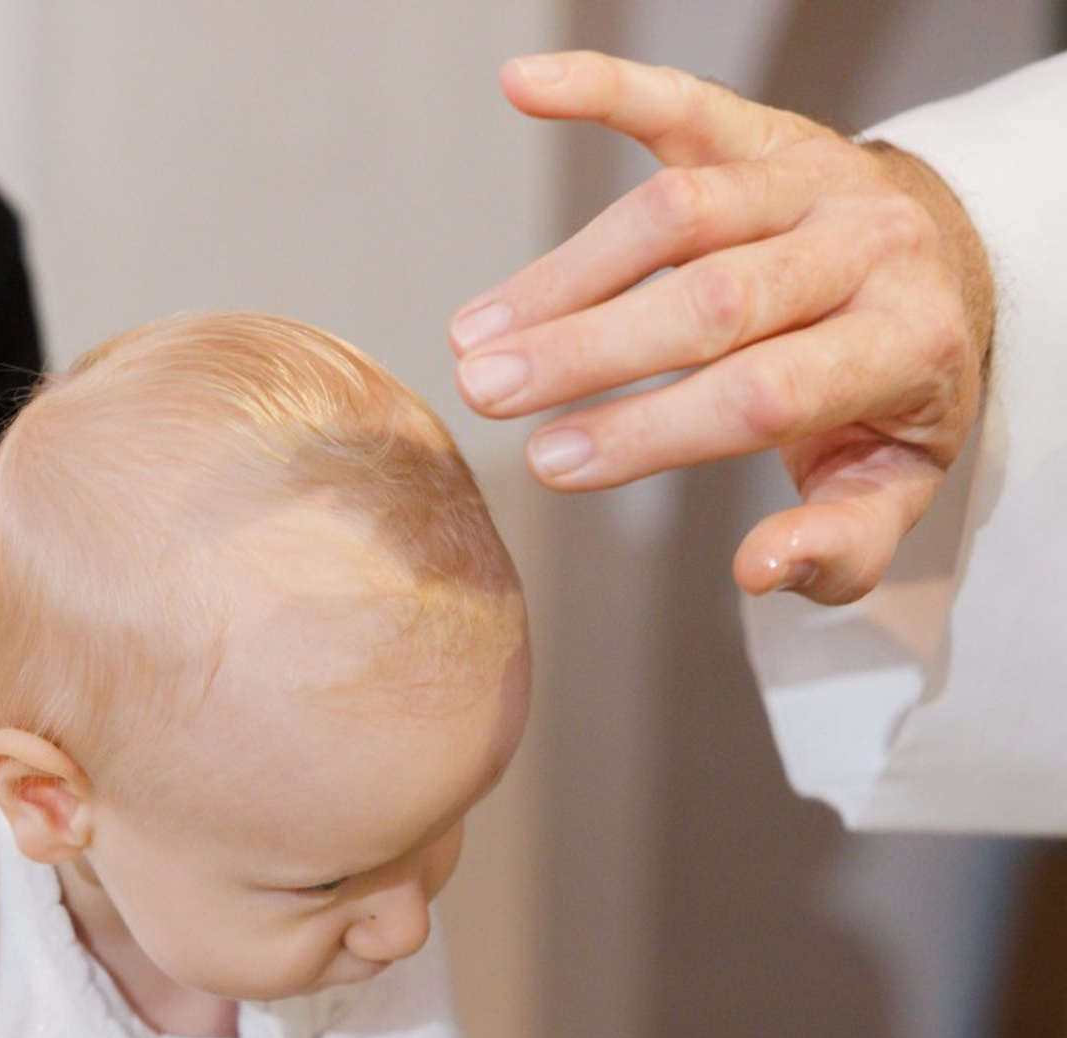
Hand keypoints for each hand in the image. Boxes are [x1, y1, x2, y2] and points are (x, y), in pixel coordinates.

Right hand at [450, 52, 993, 603]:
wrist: (942, 270)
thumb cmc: (900, 392)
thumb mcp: (893, 487)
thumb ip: (839, 544)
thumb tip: (757, 569)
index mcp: (905, 343)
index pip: (762, 392)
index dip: (648, 430)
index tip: (553, 463)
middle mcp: (866, 245)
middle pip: (709, 300)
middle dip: (585, 351)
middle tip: (486, 391)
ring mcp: (811, 177)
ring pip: (674, 215)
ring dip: (563, 274)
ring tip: (476, 333)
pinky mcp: (764, 132)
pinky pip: (681, 102)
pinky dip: (600, 88)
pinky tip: (525, 87)